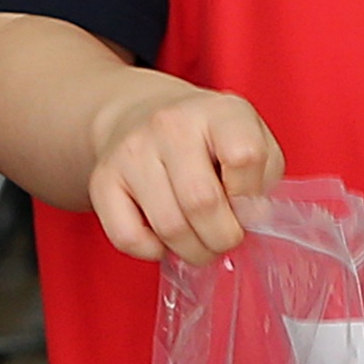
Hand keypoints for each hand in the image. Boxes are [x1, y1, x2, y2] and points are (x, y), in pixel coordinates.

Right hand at [81, 74, 280, 266]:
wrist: (142, 114)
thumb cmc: (210, 140)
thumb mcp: (253, 140)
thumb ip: (262, 178)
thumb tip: (248, 219)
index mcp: (219, 111)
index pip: (244, 157)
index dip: (251, 198)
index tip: (247, 207)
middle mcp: (171, 125)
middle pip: (202, 202)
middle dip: (222, 238)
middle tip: (225, 239)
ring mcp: (132, 151)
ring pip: (169, 226)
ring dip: (192, 250)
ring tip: (200, 244)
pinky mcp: (102, 180)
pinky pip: (128, 238)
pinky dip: (152, 252)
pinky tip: (164, 238)